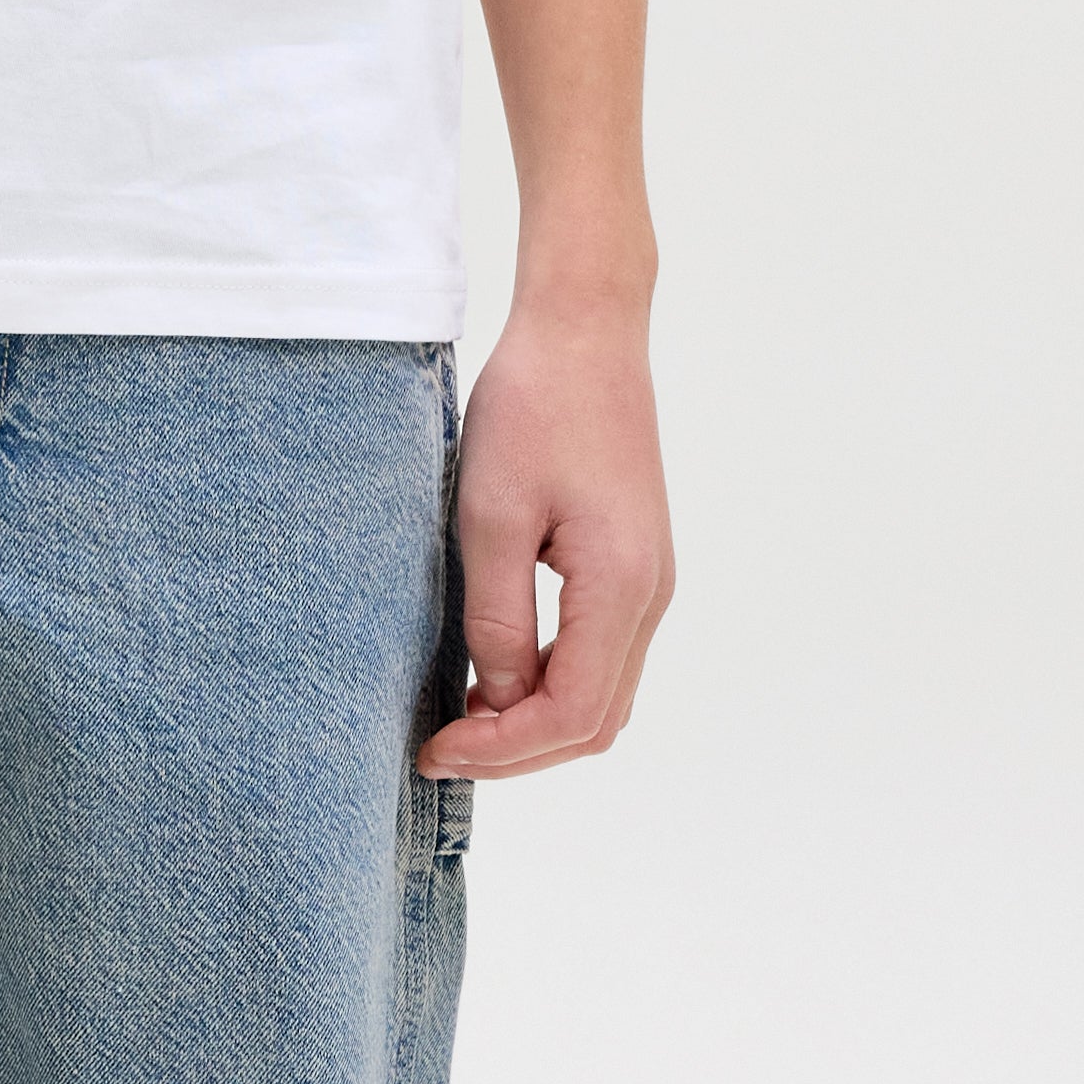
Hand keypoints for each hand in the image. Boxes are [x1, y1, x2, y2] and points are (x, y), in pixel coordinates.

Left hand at [416, 289, 672, 778]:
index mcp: (621, 586)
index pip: (570, 715)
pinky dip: (553, 687)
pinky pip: (602, 656)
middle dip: (518, 752)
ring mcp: (649, 582)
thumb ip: (498, 621)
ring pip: (604, 696)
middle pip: (596, 722)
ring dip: (536, 724)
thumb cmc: (532, 408)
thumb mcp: (491, 519)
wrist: (585, 332)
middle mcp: (650, 596)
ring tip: (461, 722)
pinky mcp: (633, 565)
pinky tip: (494, 678)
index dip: (501, 750)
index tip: (433, 749)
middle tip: (440, 749)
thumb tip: (501, 702)